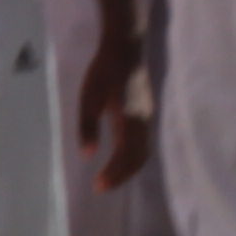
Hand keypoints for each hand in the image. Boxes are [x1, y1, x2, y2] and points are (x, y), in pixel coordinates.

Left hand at [77, 36, 150, 188]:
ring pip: (143, 152)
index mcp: (129, 121)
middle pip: (137, 159)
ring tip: (111, 177)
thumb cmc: (104, 71)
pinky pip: (144, 143)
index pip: (125, 156)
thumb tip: (88, 155)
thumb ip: (88, 126)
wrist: (125, 48)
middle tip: (102, 186)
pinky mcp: (146, 114)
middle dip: (121, 176)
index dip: (113, 174)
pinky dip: (133, 157)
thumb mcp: (89, 98)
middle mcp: (142, 123)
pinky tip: (121, 157)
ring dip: (128, 169)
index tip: (98, 186)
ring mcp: (147, 118)